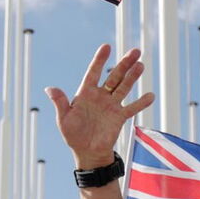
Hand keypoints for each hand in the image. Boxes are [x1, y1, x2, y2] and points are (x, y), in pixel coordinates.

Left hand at [46, 44, 154, 169]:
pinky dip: (141, 102)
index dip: (99, 60)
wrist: (87, 152)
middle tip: (135, 51)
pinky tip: (150, 95)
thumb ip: (60, 103)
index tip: (106, 46)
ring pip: (124, 87)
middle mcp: (101, 96)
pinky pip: (132, 108)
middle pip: (114, 76)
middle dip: (124, 64)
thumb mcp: (63, 119)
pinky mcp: (120, 116)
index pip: (93, 72)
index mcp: (86, 94)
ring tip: (140, 65)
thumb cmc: (73, 135)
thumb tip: (49, 88)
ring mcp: (111, 105)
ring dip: (133, 77)